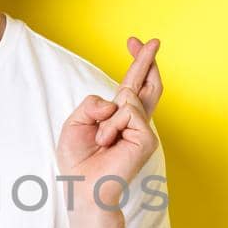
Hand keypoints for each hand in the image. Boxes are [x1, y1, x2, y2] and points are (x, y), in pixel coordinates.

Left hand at [56, 37, 163, 210]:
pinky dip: (111, 126)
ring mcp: (143, 130)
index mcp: (119, 117)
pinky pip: (128, 112)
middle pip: (147, 84)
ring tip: (100, 141)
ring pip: (128, 97)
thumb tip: (117, 102)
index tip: (135, 41)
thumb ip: (93, 104)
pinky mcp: (147, 139)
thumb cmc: (78, 160)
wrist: (82, 187)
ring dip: (105, 119)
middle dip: (146, 60)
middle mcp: (135, 122)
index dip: (136, 62)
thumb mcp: (76, 122)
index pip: (131, 85)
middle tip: (151, 40)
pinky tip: (108, 143)